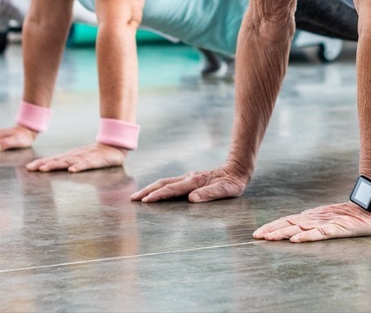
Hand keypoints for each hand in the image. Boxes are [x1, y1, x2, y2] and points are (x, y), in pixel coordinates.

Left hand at [25, 142, 126, 172]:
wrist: (116, 146)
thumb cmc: (99, 155)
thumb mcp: (83, 160)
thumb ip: (72, 164)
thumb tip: (60, 170)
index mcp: (72, 156)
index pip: (55, 159)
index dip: (42, 163)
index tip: (29, 167)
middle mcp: (76, 156)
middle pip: (58, 160)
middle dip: (43, 164)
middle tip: (30, 168)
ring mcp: (86, 157)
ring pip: (69, 162)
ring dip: (56, 165)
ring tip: (44, 169)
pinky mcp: (97, 160)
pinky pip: (88, 164)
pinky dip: (79, 167)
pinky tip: (72, 170)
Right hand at [131, 164, 248, 203]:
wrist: (237, 169)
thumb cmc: (233, 183)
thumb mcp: (226, 190)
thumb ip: (210, 193)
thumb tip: (192, 199)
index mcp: (195, 181)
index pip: (172, 189)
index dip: (158, 195)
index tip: (146, 201)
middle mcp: (189, 178)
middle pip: (163, 183)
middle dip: (147, 191)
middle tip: (133, 198)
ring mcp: (188, 178)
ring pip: (165, 182)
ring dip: (151, 189)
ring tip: (139, 196)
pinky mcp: (190, 180)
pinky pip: (171, 183)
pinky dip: (159, 188)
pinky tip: (155, 193)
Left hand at [253, 202, 370, 241]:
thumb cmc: (351, 216)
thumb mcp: (328, 220)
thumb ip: (314, 224)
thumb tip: (296, 230)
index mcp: (312, 217)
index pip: (288, 221)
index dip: (273, 226)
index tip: (258, 234)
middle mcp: (316, 219)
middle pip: (290, 224)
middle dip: (272, 230)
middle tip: (256, 237)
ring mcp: (327, 223)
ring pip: (301, 229)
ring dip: (284, 233)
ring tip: (270, 238)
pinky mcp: (338, 228)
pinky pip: (320, 234)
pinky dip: (306, 237)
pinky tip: (296, 240)